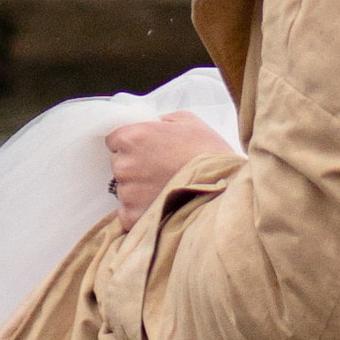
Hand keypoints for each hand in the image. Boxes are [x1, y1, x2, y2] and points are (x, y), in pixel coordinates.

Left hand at [107, 111, 233, 226]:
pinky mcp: (132, 218)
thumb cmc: (208, 151)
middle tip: (160, 170)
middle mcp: (124, 165)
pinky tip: (162, 205)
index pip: (114, 140)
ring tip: (166, 189)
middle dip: (135, 166)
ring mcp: (127, 193)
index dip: (131, 144)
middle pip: (118, 164)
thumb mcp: (187, 121)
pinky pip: (127, 213)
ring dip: (139, 190)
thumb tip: (150, 126)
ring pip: (124, 189)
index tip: (146, 150)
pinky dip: (140, 212)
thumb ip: (160, 121)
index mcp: (132, 137)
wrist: (225, 188)